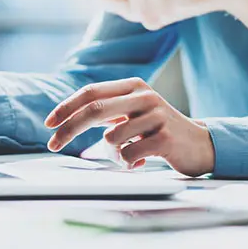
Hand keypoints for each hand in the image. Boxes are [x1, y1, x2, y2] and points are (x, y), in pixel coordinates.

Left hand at [44, 78, 214, 176]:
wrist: (199, 145)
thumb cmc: (157, 130)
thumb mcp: (132, 113)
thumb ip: (106, 111)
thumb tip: (65, 120)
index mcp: (133, 86)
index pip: (90, 92)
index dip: (66, 107)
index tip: (48, 124)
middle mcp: (144, 96)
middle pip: (94, 110)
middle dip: (68, 129)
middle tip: (53, 145)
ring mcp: (157, 116)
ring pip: (111, 138)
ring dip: (111, 154)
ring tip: (128, 155)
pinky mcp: (165, 138)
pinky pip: (129, 154)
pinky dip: (128, 163)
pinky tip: (142, 161)